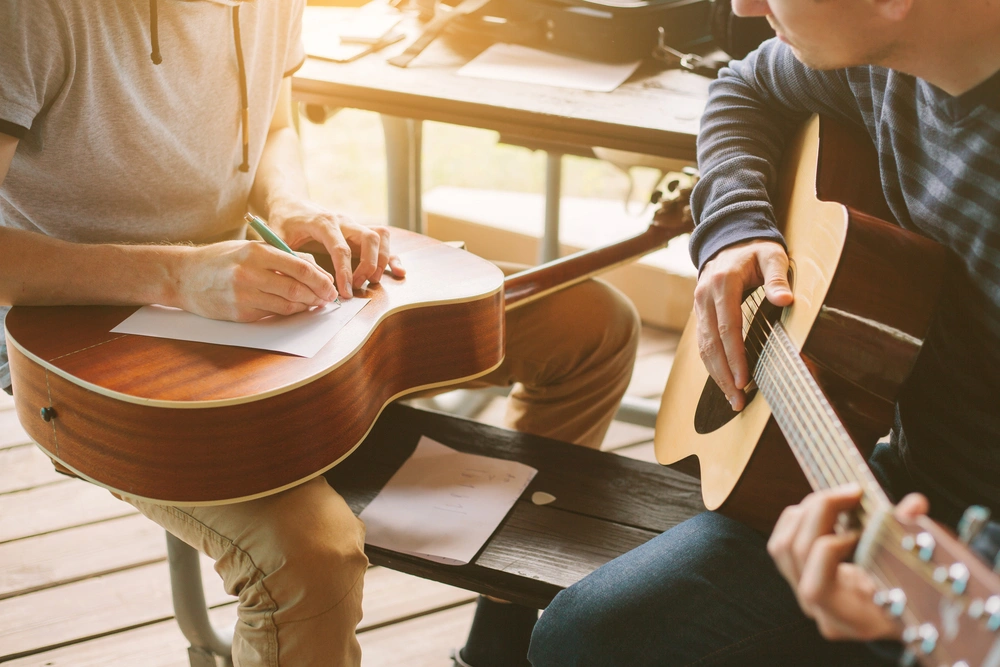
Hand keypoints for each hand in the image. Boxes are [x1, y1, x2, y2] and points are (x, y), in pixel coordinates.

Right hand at [175, 240, 337, 321]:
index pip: (299, 266)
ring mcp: (243, 295)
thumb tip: (316, 271)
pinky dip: (287, 312)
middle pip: (296, 288)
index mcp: (255, 252)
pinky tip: (294, 309)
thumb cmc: (221, 259)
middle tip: (328, 299)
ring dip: (305, 307)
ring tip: (314, 304)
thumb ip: (281, 257)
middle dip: (317, 296)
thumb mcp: (250, 249)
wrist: (183, 276)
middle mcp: (249, 273)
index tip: (331, 285)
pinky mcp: (240, 313)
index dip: (320, 279)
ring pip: (287, 305)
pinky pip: (272, 314)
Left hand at [267, 200, 404, 298]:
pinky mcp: (360, 233)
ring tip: (371, 281)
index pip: (341, 248)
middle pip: (369, 238)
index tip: (344, 291)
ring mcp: (355, 226)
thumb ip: (283, 254)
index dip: (345, 272)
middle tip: (357, 286)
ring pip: (381, 237)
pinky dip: (392, 257)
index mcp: (324, 222)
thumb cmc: (284, 221)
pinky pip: (384, 241)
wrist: (292, 204)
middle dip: (367, 266)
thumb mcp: (277, 235)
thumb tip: (293, 277)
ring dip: (380, 261)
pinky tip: (397, 272)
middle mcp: (344, 221)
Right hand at [694, 239, 791, 410]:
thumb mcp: (772, 255)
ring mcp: (698, 305)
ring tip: (731, 398)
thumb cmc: (755, 249)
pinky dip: (711, 364)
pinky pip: (702, 342)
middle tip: (737, 400)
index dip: (735, 356)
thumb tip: (785, 300)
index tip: (744, 379)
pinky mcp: (699, 312)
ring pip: (703, 347)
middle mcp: (705, 296)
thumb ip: (777, 278)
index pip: (728, 327)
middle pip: (711, 343)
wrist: (729, 238)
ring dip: (716, 375)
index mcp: (723, 283)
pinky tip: (723, 380)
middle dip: (724, 374)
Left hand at [767, 485, 929, 640]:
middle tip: (853, 492)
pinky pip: (781, 541)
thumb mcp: (929, 572)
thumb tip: (913, 504)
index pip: (816, 588)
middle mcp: (821, 610)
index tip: (860, 531)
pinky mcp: (799, 577)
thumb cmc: (922, 593)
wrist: (908, 614)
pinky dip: (800, 517)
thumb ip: (919, 538)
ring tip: (842, 498)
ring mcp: (805, 595)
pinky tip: (829, 509)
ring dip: (808, 511)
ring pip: (782, 545)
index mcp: (852, 619)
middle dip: (820, 513)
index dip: (828, 551)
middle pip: (795, 554)